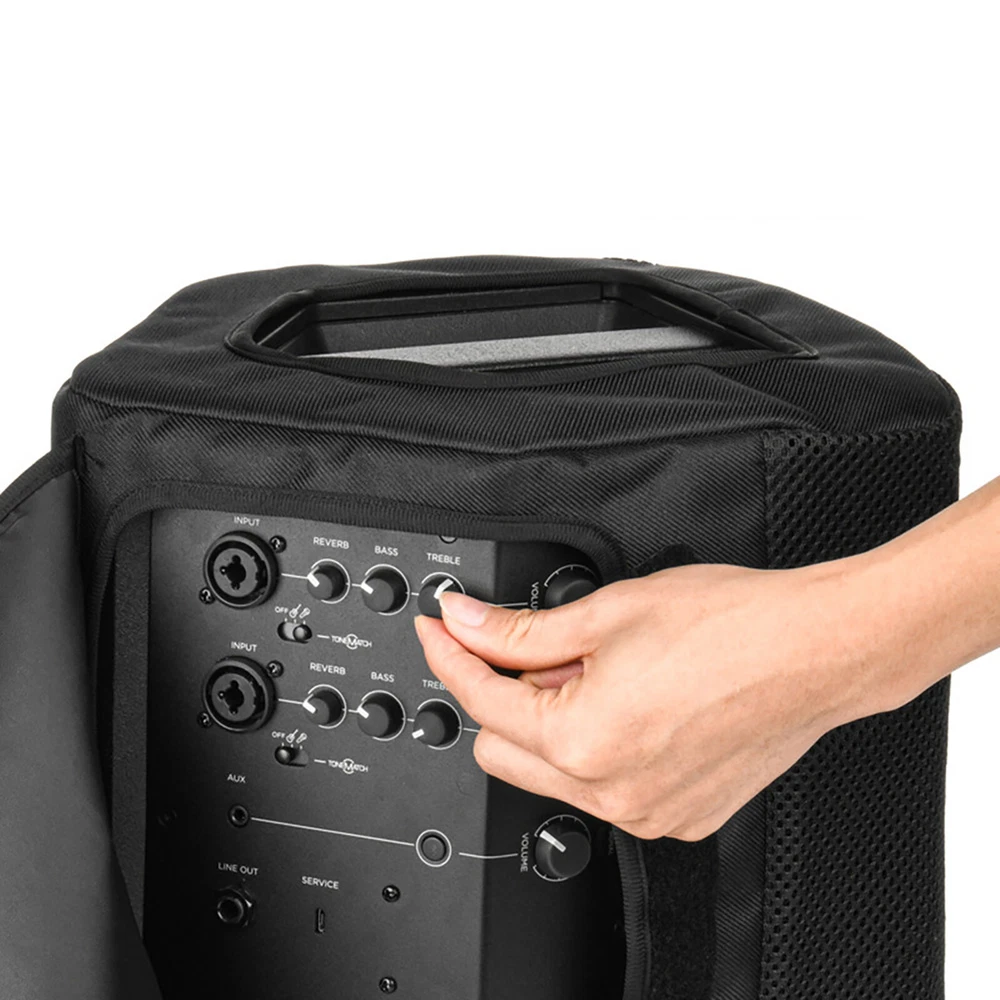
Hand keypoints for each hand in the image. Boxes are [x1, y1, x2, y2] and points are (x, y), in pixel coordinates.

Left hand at [414, 559, 906, 840]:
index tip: (443, 629)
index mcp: (583, 742)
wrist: (816, 649)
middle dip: (500, 696)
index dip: (453, 655)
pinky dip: (598, 748)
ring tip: (599, 669)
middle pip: (504, 751)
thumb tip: (470, 623)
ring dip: (551, 724)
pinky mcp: (680, 816)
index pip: (482, 701)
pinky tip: (632, 702)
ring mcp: (649, 813)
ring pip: (554, 774)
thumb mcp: (608, 612)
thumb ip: (522, 631)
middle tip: (529, 647)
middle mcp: (613, 793)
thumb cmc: (733, 626)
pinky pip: (606, 788)